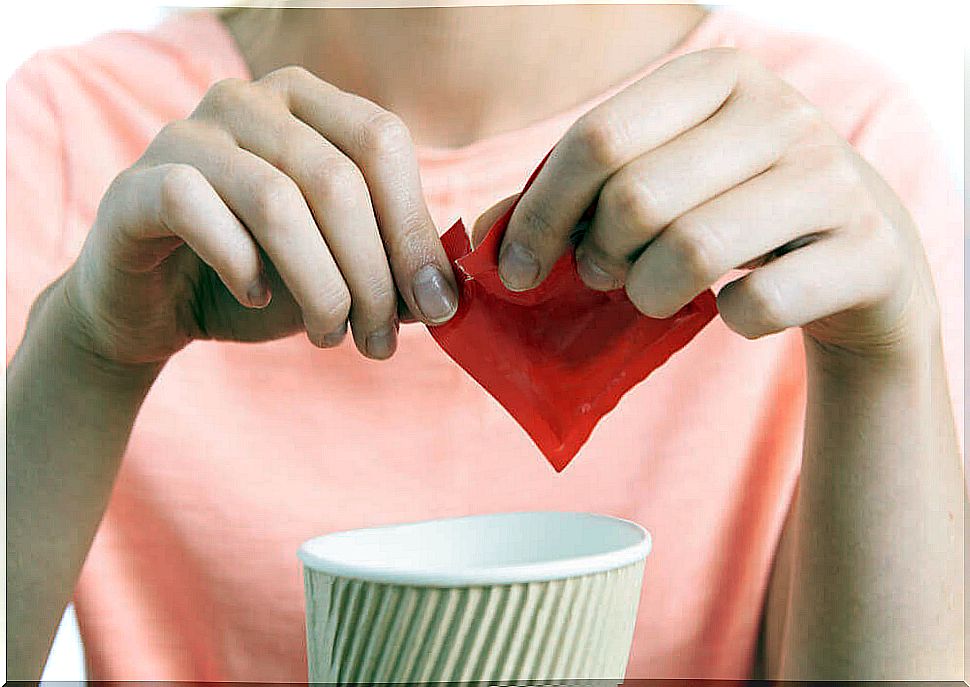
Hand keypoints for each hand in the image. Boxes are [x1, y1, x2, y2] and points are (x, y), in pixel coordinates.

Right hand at [63, 66, 457, 365]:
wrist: (156, 303)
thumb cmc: (260, 276)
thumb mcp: (339, 271)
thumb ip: (390, 268)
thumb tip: (444, 293)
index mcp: (308, 103)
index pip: (381, 142)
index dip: (414, 228)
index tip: (436, 304)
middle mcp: (248, 101)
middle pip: (336, 180)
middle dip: (372, 275)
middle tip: (380, 340)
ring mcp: (187, 134)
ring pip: (276, 201)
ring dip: (318, 285)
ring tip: (330, 334)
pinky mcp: (136, 183)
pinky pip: (198, 211)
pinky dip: (240, 265)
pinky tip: (256, 298)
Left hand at [495, 48, 938, 359]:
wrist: (860, 257)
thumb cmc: (732, 212)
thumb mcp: (660, 185)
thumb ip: (571, 201)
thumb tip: (482, 242)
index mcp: (718, 78)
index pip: (598, 138)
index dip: (541, 212)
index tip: (515, 267)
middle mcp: (781, 112)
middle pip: (636, 199)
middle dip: (598, 257)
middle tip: (603, 274)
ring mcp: (831, 178)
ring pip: (690, 252)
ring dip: (649, 295)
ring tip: (654, 293)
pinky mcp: (866, 251)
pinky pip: (755, 305)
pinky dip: (729, 320)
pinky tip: (734, 307)